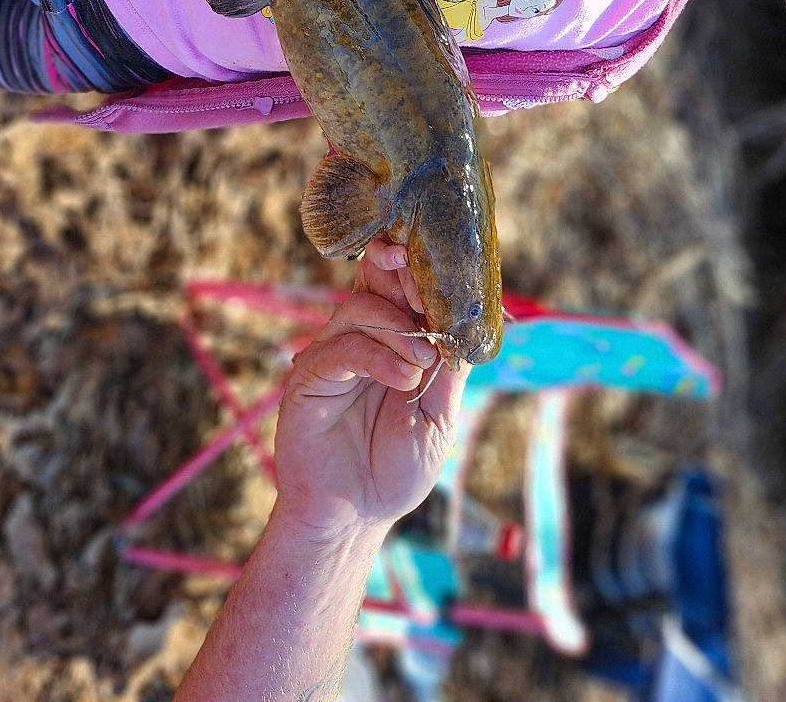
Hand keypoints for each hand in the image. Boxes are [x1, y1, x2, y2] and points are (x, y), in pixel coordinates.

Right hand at [269, 241, 466, 540]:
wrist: (354, 516)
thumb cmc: (395, 469)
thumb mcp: (439, 416)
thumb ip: (451, 367)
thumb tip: (474, 319)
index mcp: (391, 341)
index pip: (400, 284)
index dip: (422, 269)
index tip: (447, 269)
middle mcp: (359, 338)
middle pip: (375, 278)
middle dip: (404, 274)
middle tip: (428, 295)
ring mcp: (331, 355)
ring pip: (361, 306)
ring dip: (401, 330)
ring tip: (422, 367)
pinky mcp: (310, 378)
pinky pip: (343, 347)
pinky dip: (379, 356)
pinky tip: (403, 381)